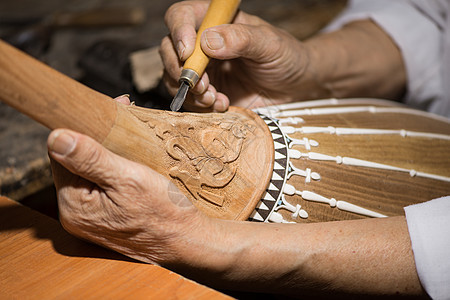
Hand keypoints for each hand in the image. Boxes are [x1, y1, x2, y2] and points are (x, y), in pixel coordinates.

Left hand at [47, 118, 205, 264]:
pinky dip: (110, 170)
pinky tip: (127, 161)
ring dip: (104, 153)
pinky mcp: (102, 219)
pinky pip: (98, 186)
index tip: (107, 113)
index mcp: (74, 205)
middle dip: (95, 140)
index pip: (61, 154)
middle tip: (122, 118)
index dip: (82, 130)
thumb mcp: (129, 178)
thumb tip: (55, 137)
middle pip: (73, 164)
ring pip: (87, 174)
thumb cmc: (164, 212)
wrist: (186, 240)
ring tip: (128, 139)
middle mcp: (75, 215)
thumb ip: (90, 158)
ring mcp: (88, 219)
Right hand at [160, 0, 311, 111]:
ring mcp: (204, 70)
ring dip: (190, 91)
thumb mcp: (269, 44)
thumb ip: (241, 39)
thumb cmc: (286, 56)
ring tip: (214, 98)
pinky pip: (190, 100)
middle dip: (180, 69)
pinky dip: (201, 105)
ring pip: (174, 77)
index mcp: (216, 21)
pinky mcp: (208, 93)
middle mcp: (204, 44)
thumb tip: (208, 42)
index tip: (188, 51)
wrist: (296, 87)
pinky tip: (222, 104)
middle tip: (202, 84)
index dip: (178, 31)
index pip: (182, 16)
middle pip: (169, 49)